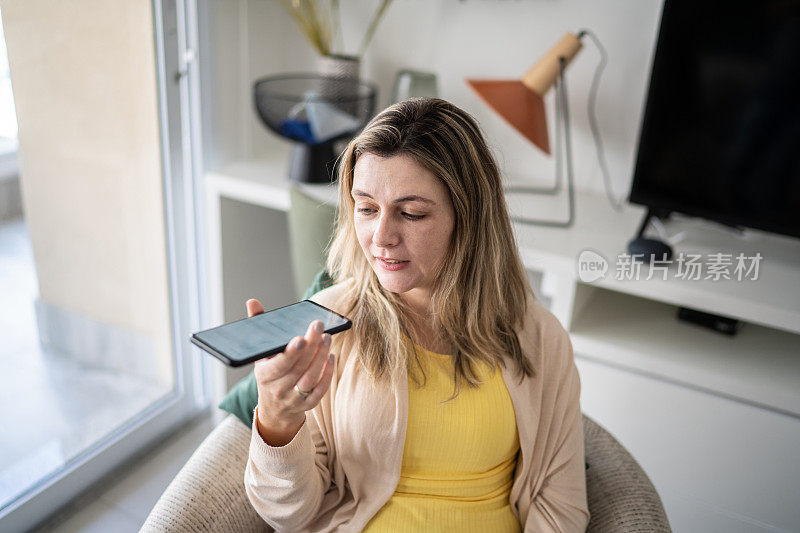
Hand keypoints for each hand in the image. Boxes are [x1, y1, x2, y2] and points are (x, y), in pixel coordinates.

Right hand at [246, 298, 333, 445]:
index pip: (279, 365)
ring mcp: (294, 399)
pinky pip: (320, 390)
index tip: (300, 338)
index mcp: (264, 376)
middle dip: (311, 346)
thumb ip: (257, 326)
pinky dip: (327, 373)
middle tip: (319, 327)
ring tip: (327, 338)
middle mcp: (278, 390)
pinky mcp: (307, 405)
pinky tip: (331, 356)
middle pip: (298, 368)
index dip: (291, 353)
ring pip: (310, 379)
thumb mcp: (260, 354)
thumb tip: (252, 302)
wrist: (274, 408)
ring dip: (321, 357)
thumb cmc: (269, 371)